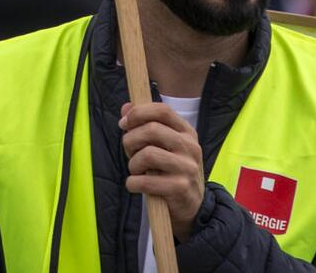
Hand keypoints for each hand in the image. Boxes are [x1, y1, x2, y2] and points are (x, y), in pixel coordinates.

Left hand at [120, 101, 205, 240]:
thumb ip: (144, 125)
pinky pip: (145, 181)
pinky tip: (136, 185)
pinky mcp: (180, 188)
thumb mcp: (163, 147)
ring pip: (148, 154)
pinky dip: (132, 183)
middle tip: (129, 152)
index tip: (124, 123)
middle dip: (131, 140)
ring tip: (135, 171)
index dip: (139, 113)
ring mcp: (187, 167)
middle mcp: (190, 147)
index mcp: (186, 132)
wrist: (191, 207)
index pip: (162, 110)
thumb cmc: (171, 172)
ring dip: (132, 164)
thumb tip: (126, 107)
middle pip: (152, 129)